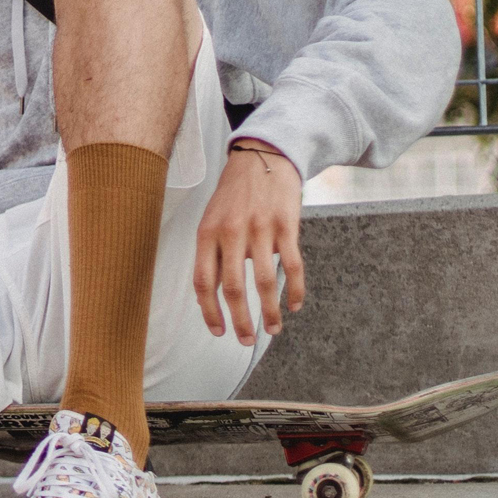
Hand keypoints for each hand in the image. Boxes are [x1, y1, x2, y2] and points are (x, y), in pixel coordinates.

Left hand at [193, 141, 304, 345]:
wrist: (262, 157)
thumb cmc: (235, 194)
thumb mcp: (211, 218)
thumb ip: (212, 252)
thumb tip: (213, 294)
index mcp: (207, 232)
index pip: (203, 281)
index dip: (209, 311)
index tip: (217, 331)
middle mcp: (231, 232)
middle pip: (233, 287)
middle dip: (240, 320)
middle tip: (245, 340)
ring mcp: (260, 229)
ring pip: (264, 282)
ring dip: (269, 312)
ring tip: (272, 330)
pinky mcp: (285, 225)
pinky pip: (292, 266)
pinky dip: (294, 290)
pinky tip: (294, 305)